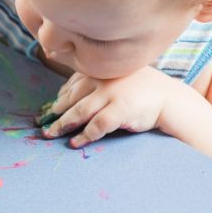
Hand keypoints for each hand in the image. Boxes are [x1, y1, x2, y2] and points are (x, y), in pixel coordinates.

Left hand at [38, 66, 174, 147]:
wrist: (170, 98)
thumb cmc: (141, 90)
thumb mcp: (117, 78)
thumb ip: (95, 82)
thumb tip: (64, 95)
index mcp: (100, 69)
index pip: (72, 85)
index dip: (58, 99)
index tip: (48, 111)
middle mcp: (102, 79)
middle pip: (71, 98)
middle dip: (54, 113)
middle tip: (41, 124)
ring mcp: (111, 94)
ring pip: (79, 111)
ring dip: (62, 125)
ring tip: (50, 134)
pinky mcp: (120, 109)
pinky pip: (96, 125)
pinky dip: (83, 135)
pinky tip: (75, 142)